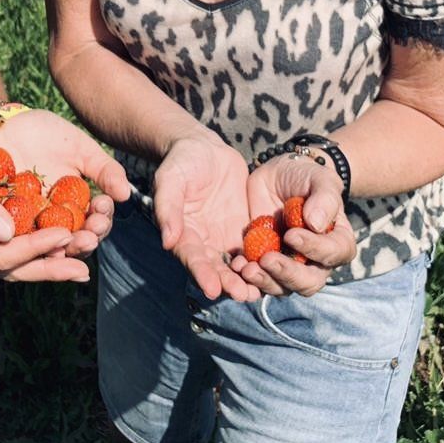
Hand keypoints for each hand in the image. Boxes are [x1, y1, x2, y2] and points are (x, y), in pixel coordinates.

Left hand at [0, 108, 130, 258]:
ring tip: (70, 241)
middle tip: (91, 234)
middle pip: (74, 241)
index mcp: (75, 206)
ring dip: (61, 247)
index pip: (93, 223)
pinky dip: (28, 242)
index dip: (101, 221)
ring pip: (47, 246)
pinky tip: (39, 238)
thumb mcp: (80, 148)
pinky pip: (16, 237)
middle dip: (85, 240)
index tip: (103, 210)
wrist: (4, 123)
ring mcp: (29, 224)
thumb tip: (125, 195)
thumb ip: (104, 170)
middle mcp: (54, 220)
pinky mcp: (2, 222)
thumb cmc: (44, 134)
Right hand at [0, 129, 94, 282]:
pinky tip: (51, 241)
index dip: (33, 248)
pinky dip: (27, 245)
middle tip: (84, 271)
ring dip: (41, 261)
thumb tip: (10, 232)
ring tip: (77, 262)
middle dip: (46, 268)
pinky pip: (1, 244)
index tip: (65, 236)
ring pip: (7, 260)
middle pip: (7, 268)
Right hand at [152, 131, 258, 302]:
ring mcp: (225, 239)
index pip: (191, 259)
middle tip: (243, 294)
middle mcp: (203, 243)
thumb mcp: (171, 180)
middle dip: (229, 284)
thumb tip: (167, 240)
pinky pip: (255, 250)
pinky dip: (263, 262)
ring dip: (247, 279)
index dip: (202, 274)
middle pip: (216, 270)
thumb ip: (168, 208)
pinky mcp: (245, 231)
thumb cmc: (182, 162)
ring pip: (237, 266)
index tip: (213, 290)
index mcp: (182, 234)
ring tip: (260, 289)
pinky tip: (276, 269)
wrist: (205, 148)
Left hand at [238, 153, 356, 297]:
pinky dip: (246, 277)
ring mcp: (288, 265)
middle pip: (308, 282)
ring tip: (246, 268)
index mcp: (336, 241)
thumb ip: (325, 198)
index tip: (291, 234)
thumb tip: (316, 224)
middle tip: (267, 260)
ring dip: (264, 281)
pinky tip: (235, 264)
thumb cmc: (306, 177)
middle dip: (288, 274)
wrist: (277, 176)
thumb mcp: (320, 178)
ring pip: (281, 287)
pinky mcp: (264, 265)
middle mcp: (315, 261)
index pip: (333, 254)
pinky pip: (257, 280)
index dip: (315, 249)